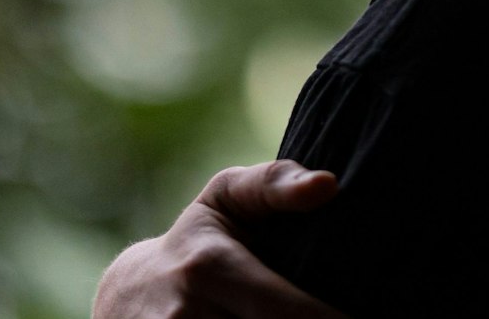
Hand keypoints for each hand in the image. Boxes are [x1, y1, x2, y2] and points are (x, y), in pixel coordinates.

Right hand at [93, 159, 347, 318]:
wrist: (129, 295)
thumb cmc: (199, 239)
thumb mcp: (229, 197)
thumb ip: (277, 184)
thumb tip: (328, 185)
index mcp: (210, 269)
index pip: (292, 314)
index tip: (359, 315)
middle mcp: (188, 316)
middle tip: (333, 313)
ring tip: (304, 315)